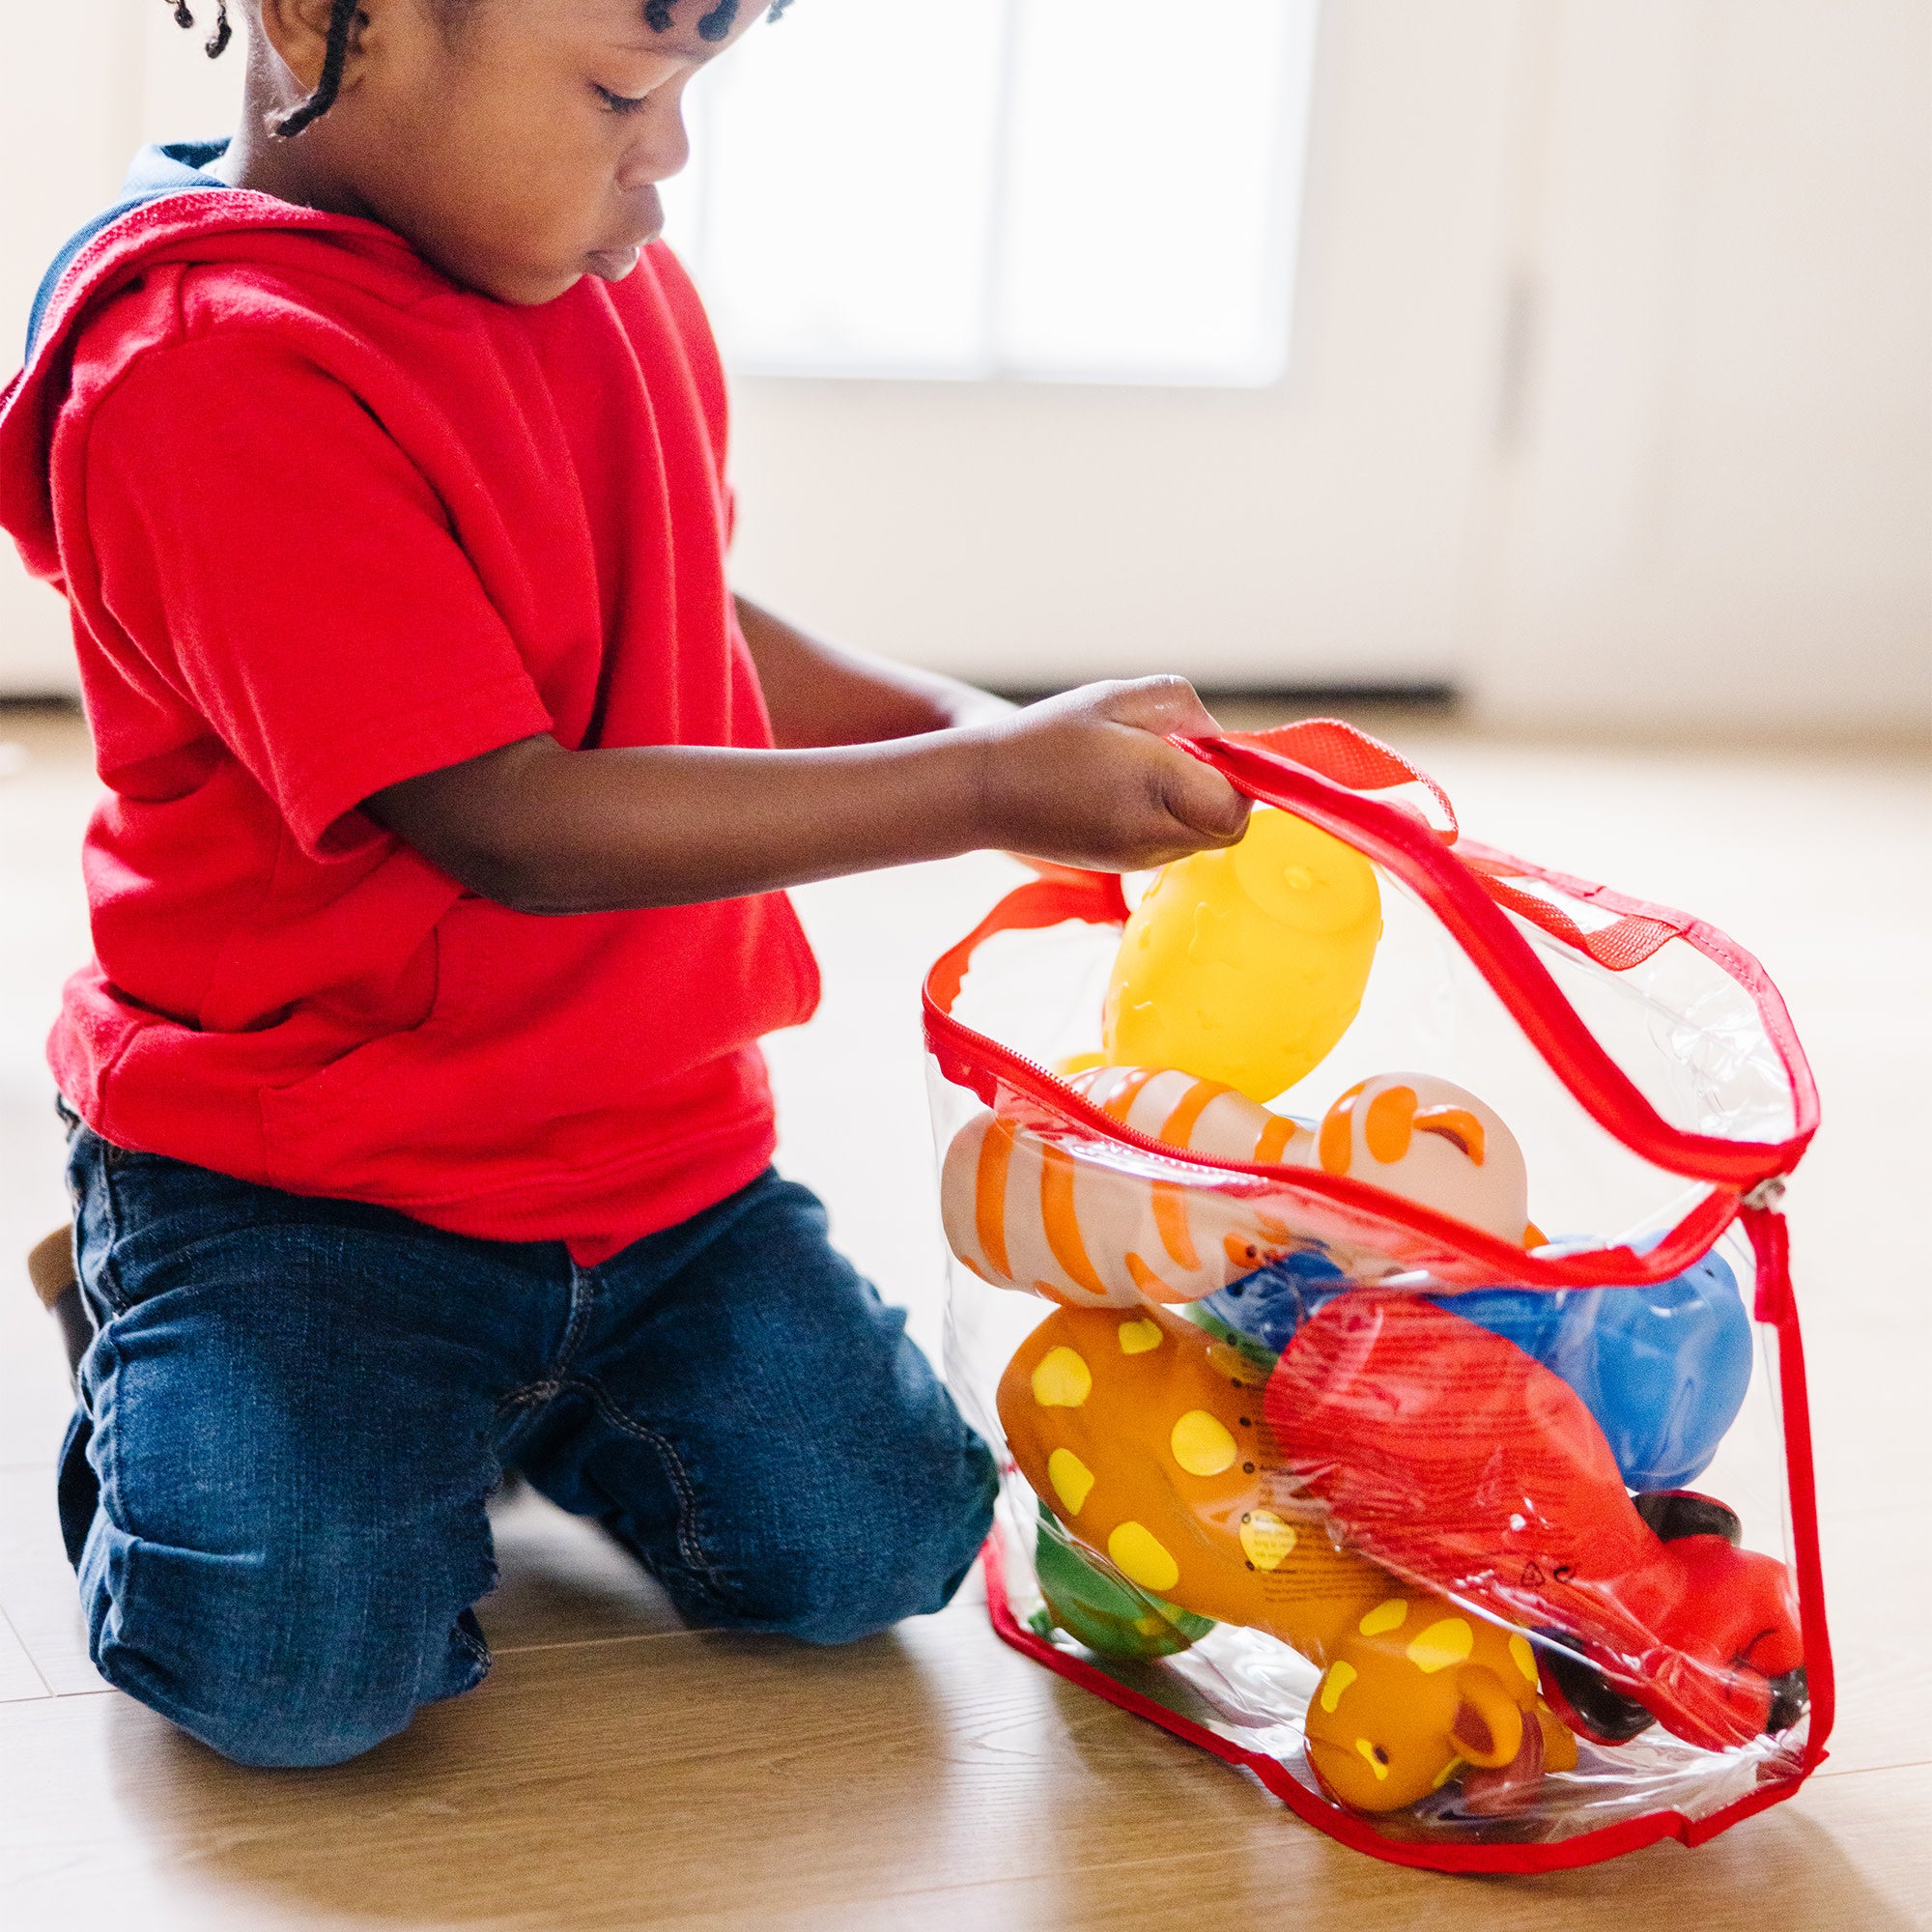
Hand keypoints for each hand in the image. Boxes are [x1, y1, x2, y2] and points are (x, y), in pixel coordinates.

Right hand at [973, 677, 1250, 871]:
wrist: (985, 791)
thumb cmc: (1047, 737)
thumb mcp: (1117, 697)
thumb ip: (1183, 707)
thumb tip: (1219, 737)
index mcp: (1156, 787)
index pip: (1237, 804)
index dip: (1238, 775)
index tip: (1207, 748)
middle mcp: (1152, 834)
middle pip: (1228, 830)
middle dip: (1220, 794)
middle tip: (1179, 757)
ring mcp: (1137, 859)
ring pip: (1201, 840)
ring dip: (1192, 808)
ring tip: (1142, 772)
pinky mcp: (1122, 867)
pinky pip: (1170, 846)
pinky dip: (1166, 821)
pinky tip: (1125, 793)